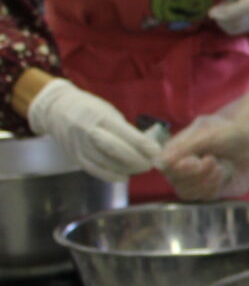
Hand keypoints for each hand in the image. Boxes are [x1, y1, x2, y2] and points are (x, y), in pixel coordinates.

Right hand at [26, 78, 159, 181]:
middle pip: (115, 150)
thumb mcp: (108, 112)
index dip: (142, 144)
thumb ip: (125, 129)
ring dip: (127, 169)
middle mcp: (87, 131)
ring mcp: (79, 145)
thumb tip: (148, 147)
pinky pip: (94, 170)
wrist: (55, 110)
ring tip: (140, 168)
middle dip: (137, 160)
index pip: (124, 133)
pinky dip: (111, 175)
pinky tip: (124, 176)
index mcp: (99, 116)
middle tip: (150, 164)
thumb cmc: (89, 109)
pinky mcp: (74, 156)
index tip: (156, 151)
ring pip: (106, 163)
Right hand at [161, 91, 248, 199]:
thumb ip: (184, 147)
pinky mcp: (207, 188)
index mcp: (175, 150)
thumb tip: (161, 162)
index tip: (197, 160)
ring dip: (209, 181)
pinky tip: (224, 174)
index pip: (165, 168)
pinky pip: (204, 197)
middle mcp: (180, 166)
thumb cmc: (230, 132)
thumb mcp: (208, 135)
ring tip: (221, 165)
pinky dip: (217, 187)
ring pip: (190, 193)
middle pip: (178, 183)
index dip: (180, 169)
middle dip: (199, 174)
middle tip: (214, 160)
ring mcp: (193, 179)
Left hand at [208, 0, 248, 35]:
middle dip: (222, 18)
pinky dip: (227, 25)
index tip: (211, 12)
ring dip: (223, 21)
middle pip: (240, 20)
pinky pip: (237, 30)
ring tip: (222, 8)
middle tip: (213, 10)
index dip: (228, 12)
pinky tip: (226, 15)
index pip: (246, 6)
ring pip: (237, 27)